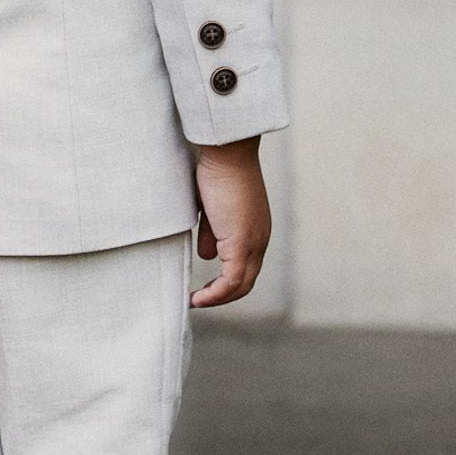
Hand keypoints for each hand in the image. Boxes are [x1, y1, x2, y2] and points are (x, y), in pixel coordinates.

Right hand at [190, 137, 269, 307]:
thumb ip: (211, 232)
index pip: (245, 267)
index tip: (203, 289)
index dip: (225, 283)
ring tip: (196, 302)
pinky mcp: (242, 243)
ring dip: (217, 298)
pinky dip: (215, 294)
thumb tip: (206, 255)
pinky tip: (198, 297)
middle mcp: (259, 239)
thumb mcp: (212, 208)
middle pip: (246, 282)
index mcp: (255, 229)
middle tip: (198, 301)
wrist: (227, 153)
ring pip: (241, 284)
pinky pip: (232, 280)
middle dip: (221, 295)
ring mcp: (254, 242)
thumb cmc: (217, 171)